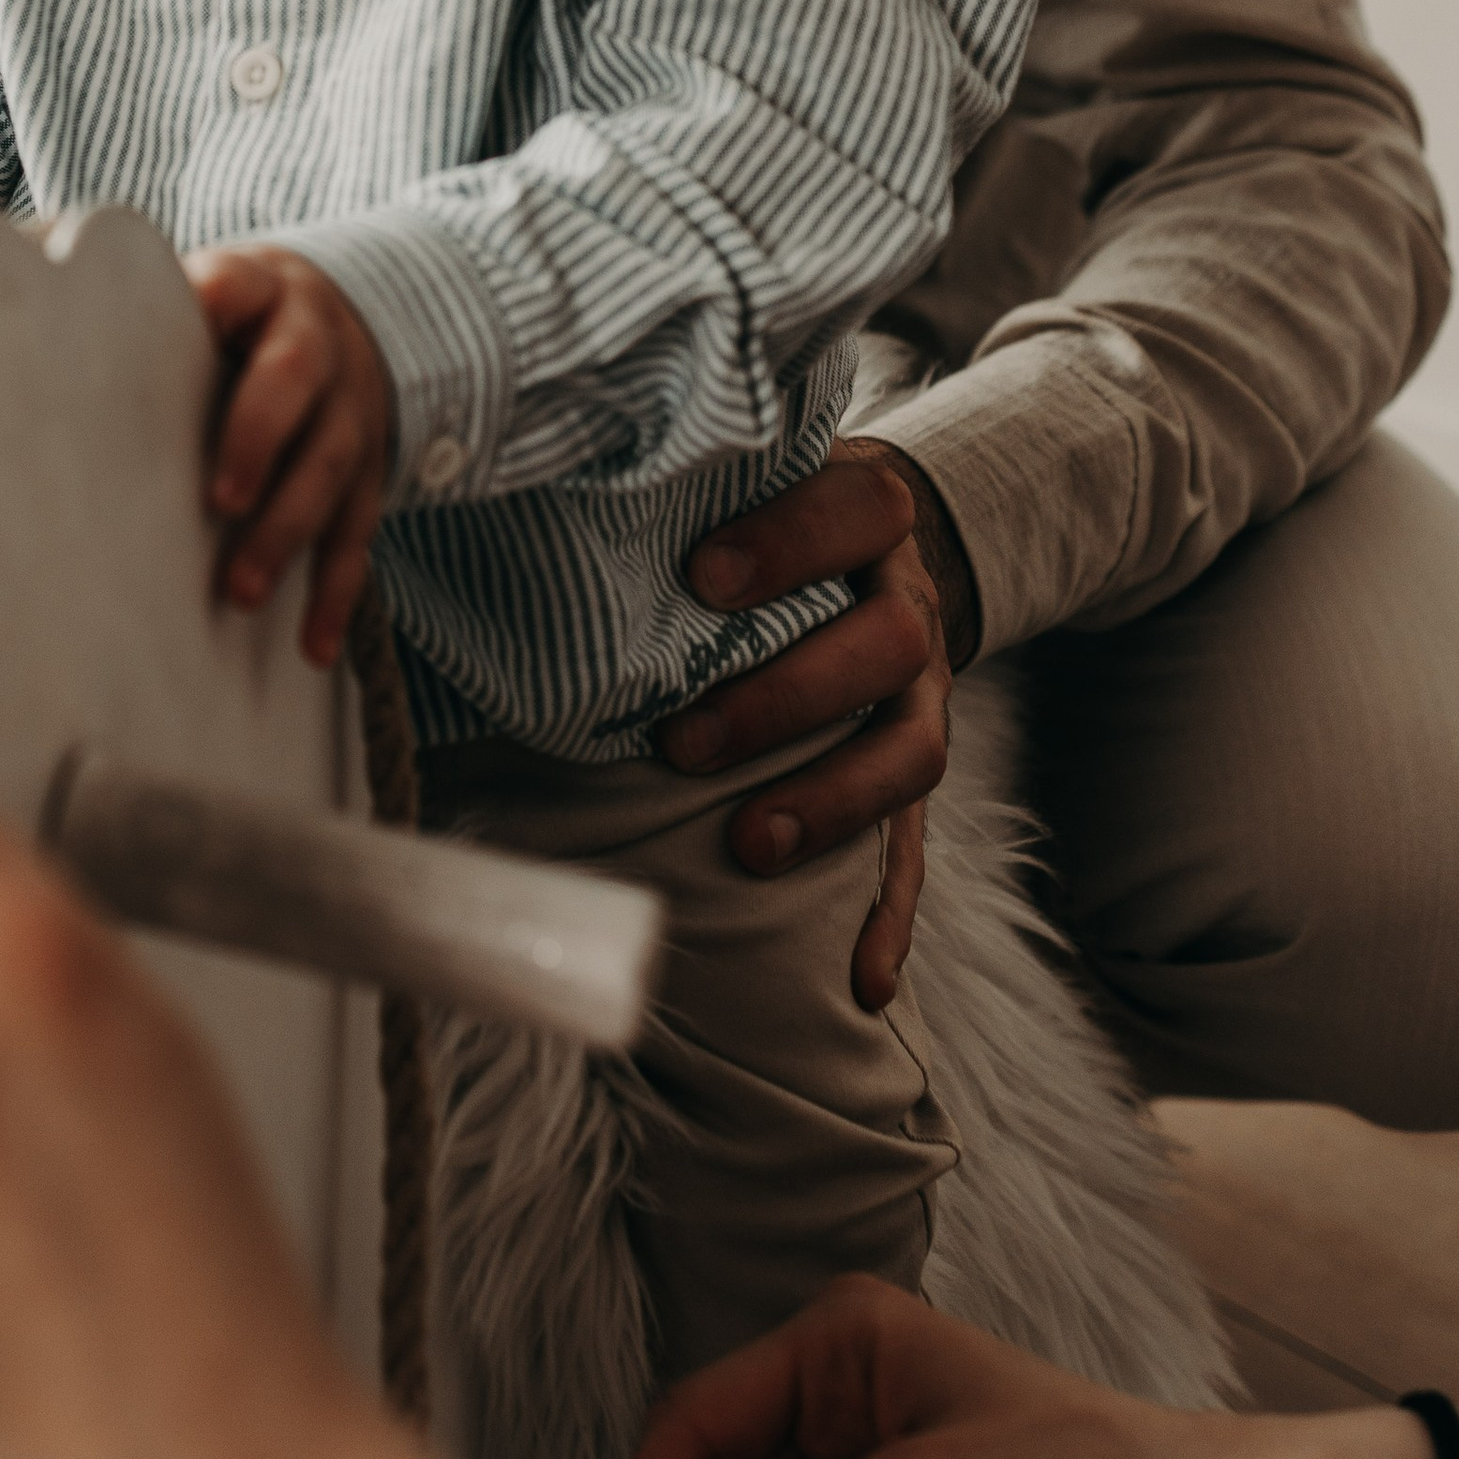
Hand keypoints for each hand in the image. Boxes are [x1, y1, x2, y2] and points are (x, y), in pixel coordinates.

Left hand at [184, 247, 390, 667]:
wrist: (334, 318)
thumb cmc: (234, 319)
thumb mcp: (209, 293)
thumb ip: (151, 313)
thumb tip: (36, 320)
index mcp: (263, 291)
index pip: (240, 285)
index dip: (218, 302)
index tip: (194, 326)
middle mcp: (317, 344)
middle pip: (295, 384)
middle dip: (259, 441)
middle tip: (221, 503)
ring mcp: (351, 409)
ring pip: (330, 467)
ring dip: (289, 532)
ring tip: (245, 592)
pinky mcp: (368, 471)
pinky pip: (358, 533)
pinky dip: (338, 593)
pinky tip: (314, 646)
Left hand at [657, 442, 967, 1009]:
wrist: (883, 542)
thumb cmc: (774, 513)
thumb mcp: (754, 476)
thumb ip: (686, 489)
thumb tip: (533, 499)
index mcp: (869, 518)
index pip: (853, 513)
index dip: (786, 543)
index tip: (701, 576)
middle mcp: (908, 605)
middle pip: (884, 644)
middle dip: (784, 696)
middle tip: (681, 740)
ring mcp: (925, 693)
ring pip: (910, 750)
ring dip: (832, 803)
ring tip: (749, 848)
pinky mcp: (914, 765)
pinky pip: (920, 849)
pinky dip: (892, 917)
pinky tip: (863, 982)